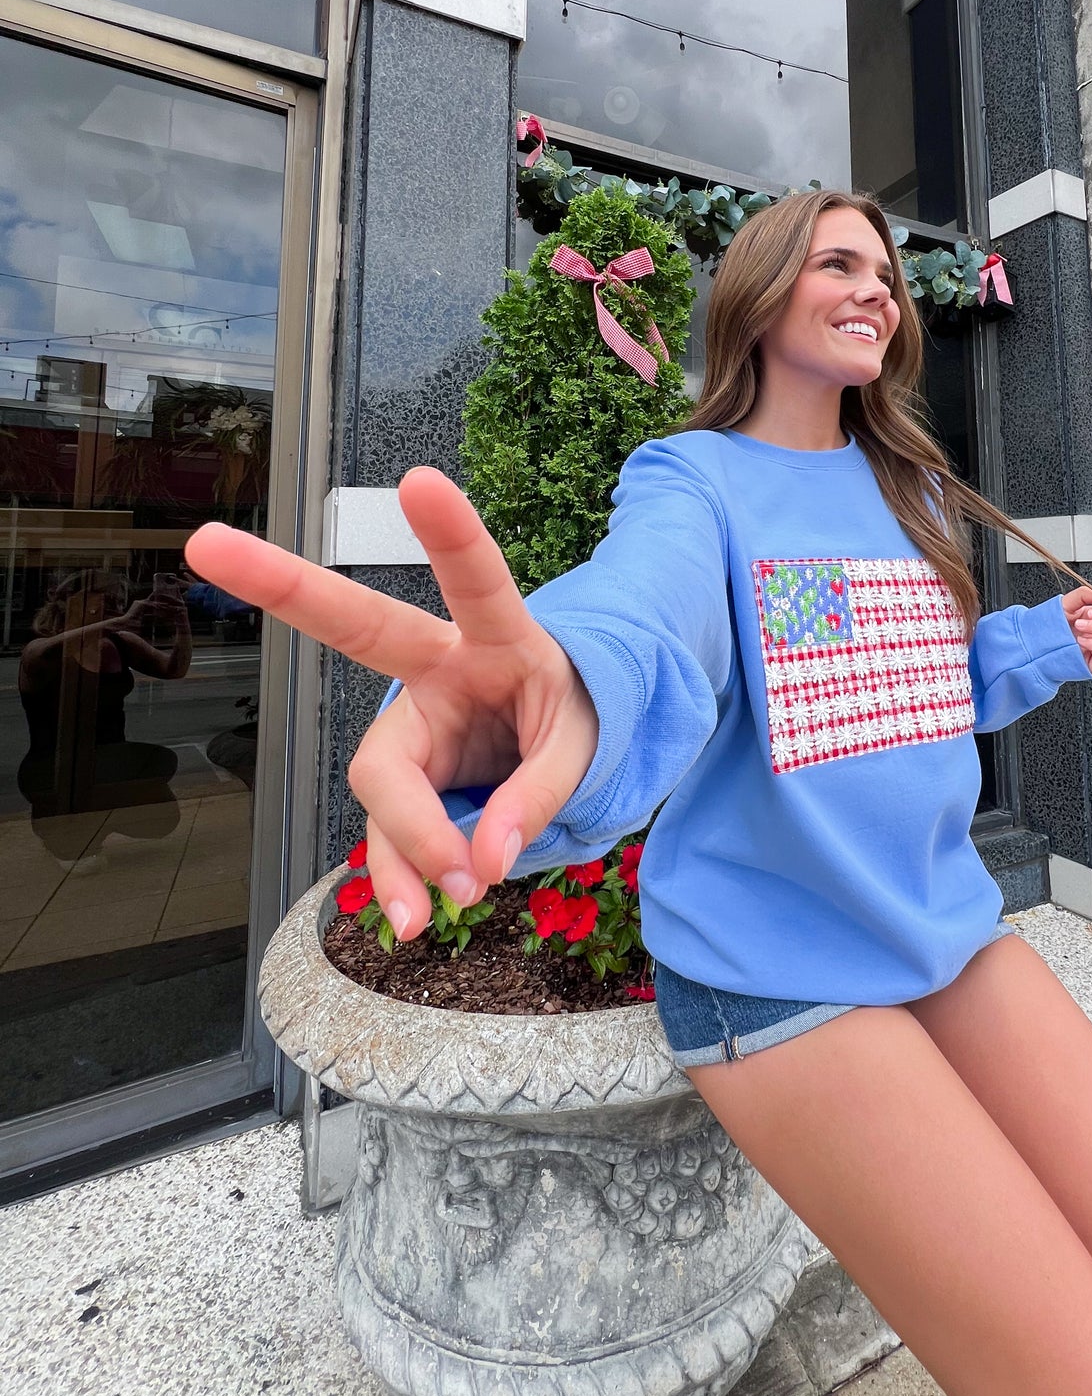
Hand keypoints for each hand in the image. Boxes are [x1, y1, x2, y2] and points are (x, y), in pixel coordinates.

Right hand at [184, 468, 600, 940]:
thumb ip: (541, 795)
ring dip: (407, 843)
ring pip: (382, 783)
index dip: (449, 532)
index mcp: (498, 635)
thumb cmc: (569, 717)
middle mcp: (437, 666)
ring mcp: (410, 725)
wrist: (555, 746)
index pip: (476, 576)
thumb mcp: (583, 747)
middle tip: (203, 543)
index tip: (419, 480)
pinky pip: (388, 835)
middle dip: (280, 583)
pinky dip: (401, 877)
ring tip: (439, 905)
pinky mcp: (402, 782)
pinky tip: (412, 915)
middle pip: (355, 626)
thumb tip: (480, 860)